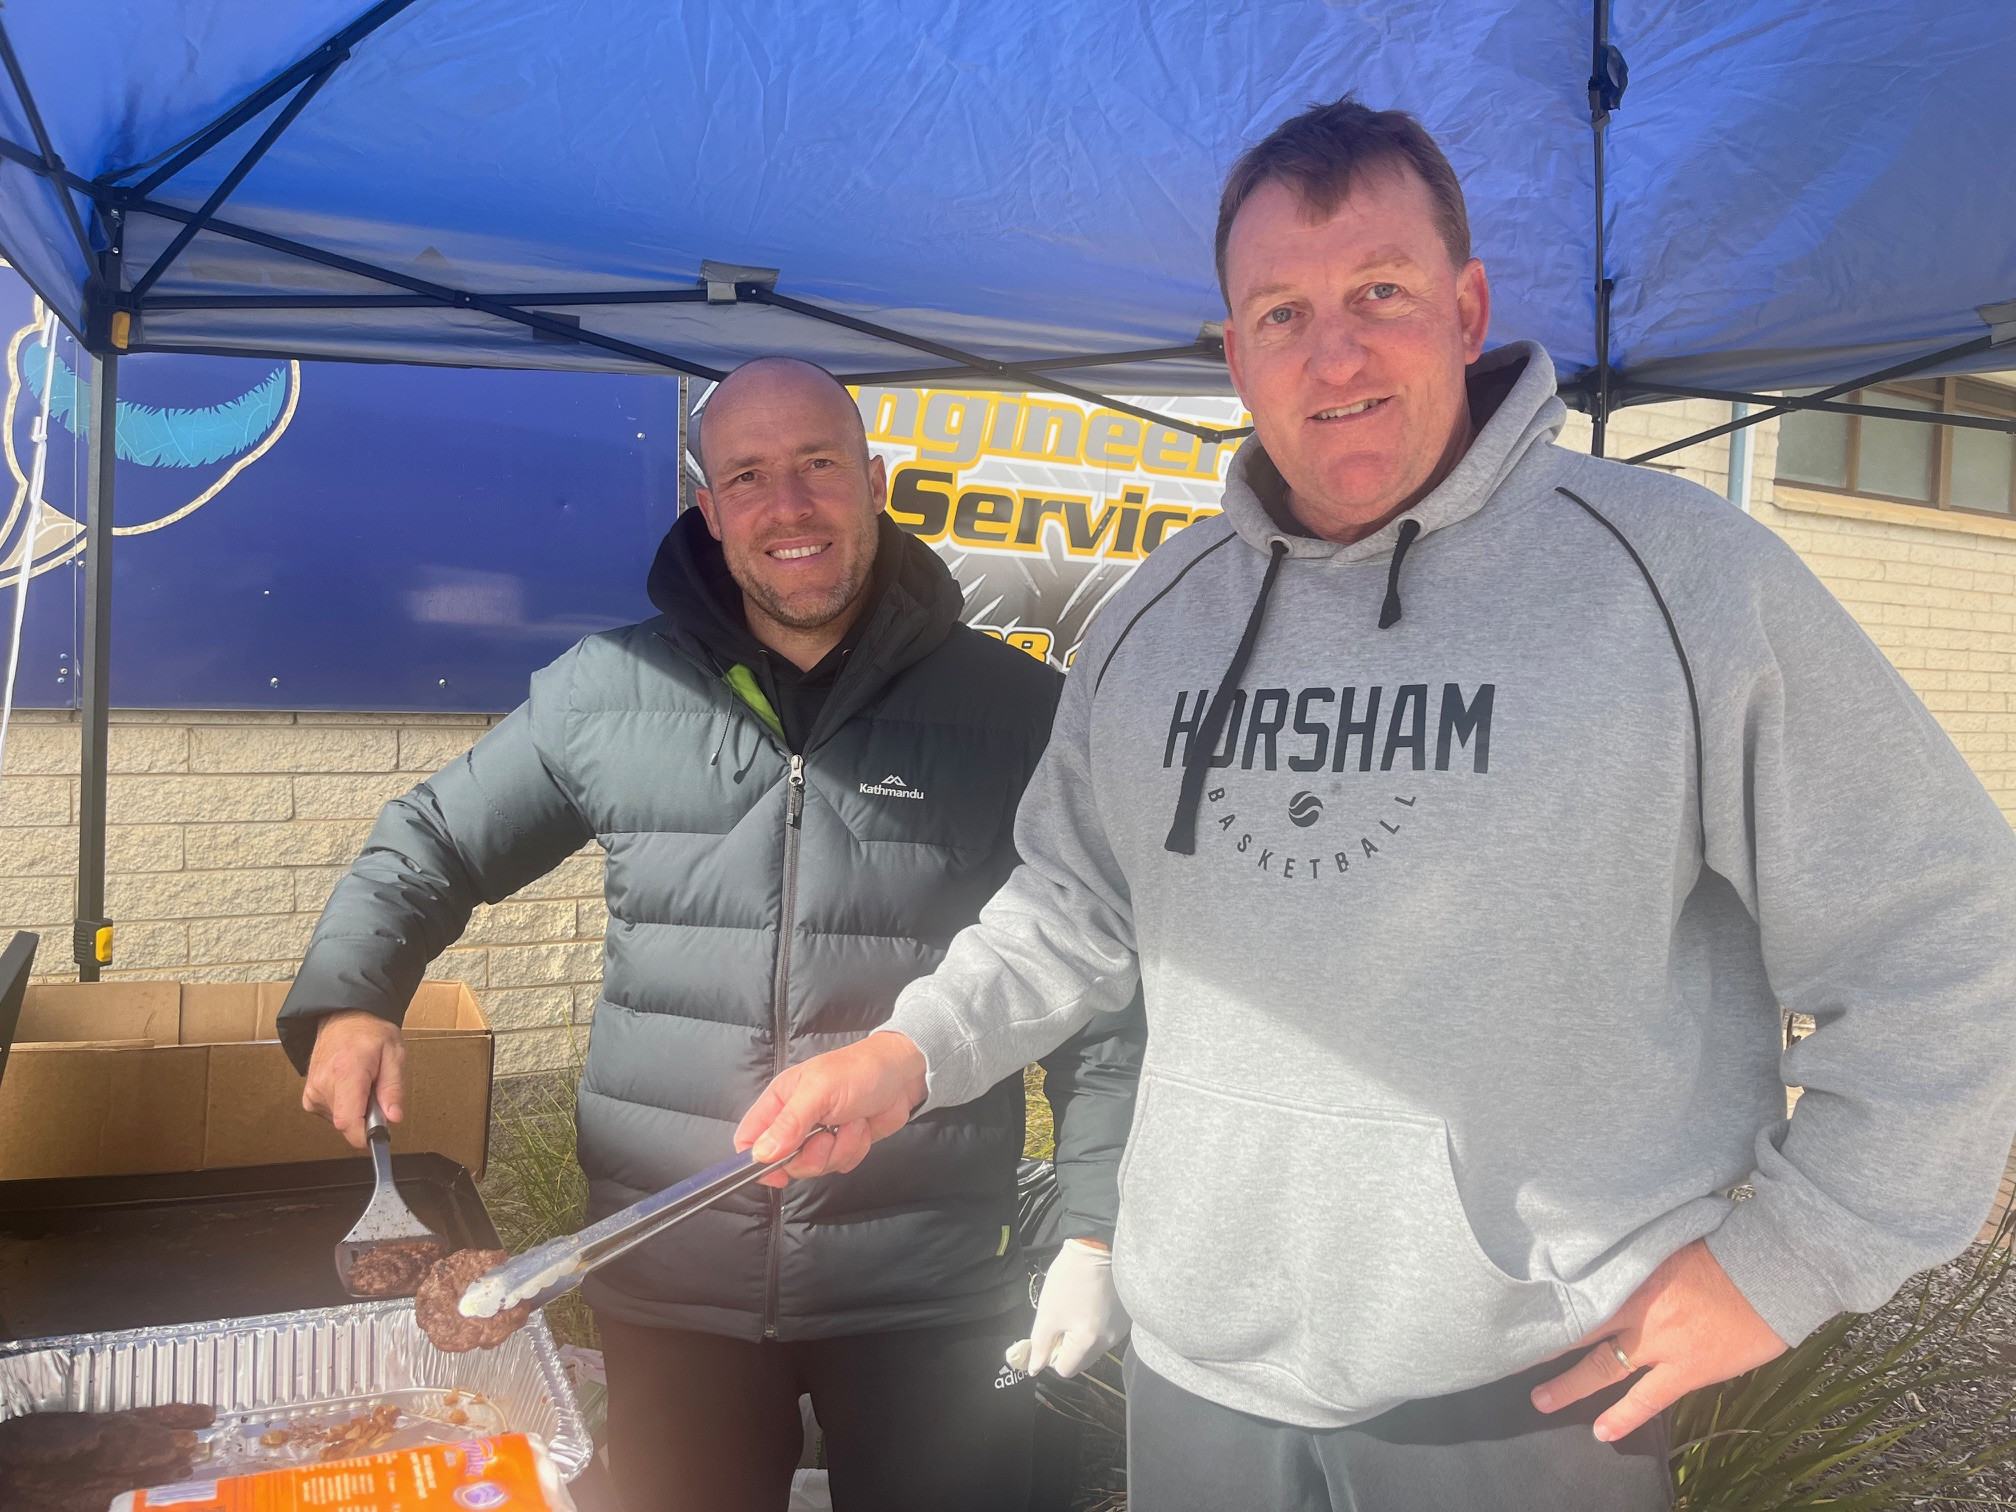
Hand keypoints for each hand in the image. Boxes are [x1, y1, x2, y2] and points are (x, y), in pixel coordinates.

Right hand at [302, 1010, 406, 1149]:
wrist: (344, 1017)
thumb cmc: (371, 1033)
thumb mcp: (395, 1054)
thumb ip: (394, 1088)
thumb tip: (393, 1118)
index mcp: (347, 1072)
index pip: (347, 1121)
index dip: (364, 1136)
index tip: (379, 1136)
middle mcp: (324, 1084)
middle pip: (347, 1123)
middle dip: (367, 1117)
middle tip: (376, 1092)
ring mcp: (313, 1091)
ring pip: (340, 1121)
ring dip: (357, 1110)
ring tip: (363, 1084)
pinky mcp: (309, 1097)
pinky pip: (331, 1114)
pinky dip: (345, 1106)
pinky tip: (350, 1087)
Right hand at [733, 1032, 927, 1186]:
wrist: (901, 1075)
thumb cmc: (857, 1071)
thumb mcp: (820, 1091)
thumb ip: (789, 1123)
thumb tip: (760, 1155)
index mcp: (780, 1101)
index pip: (748, 1138)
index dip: (756, 1161)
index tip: (777, 1172)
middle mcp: (795, 1121)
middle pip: (784, 1162)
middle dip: (812, 1156)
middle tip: (828, 1135)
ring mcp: (819, 1136)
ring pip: (814, 1167)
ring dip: (839, 1148)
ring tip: (851, 1122)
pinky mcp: (842, 1146)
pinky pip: (839, 1165)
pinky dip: (854, 1149)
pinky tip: (861, 1127)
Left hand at [1008, 1238, 1128, 1378]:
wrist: (1098, 1247)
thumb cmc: (1069, 1279)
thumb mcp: (1047, 1313)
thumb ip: (1040, 1345)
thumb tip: (1034, 1368)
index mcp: (1088, 1343)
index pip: (1065, 1369)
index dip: (1051, 1355)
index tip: (1048, 1335)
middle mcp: (1109, 1341)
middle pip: (1082, 1361)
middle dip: (1067, 1348)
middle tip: (1060, 1322)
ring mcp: (1120, 1329)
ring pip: (1095, 1347)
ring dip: (1082, 1337)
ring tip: (1076, 1309)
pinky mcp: (1126, 1317)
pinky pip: (1106, 1332)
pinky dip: (1096, 1326)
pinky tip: (1091, 1304)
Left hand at [1532, 1239, 1786, 1441]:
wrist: (1774, 1271)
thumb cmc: (1728, 1247)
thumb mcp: (1672, 1240)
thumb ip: (1640, 1254)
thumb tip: (1614, 1255)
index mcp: (1633, 1270)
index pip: (1578, 1286)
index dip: (1549, 1298)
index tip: (1519, 1304)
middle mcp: (1637, 1307)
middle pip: (1580, 1328)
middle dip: (1545, 1343)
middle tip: (1510, 1353)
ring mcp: (1660, 1342)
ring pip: (1603, 1367)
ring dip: (1569, 1385)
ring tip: (1540, 1400)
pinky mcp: (1688, 1369)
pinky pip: (1647, 1399)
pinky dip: (1623, 1416)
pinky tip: (1602, 1432)